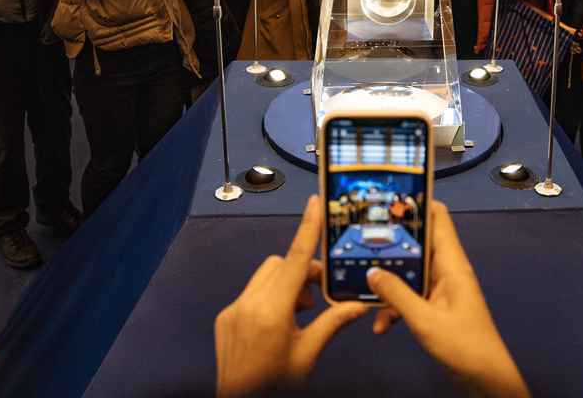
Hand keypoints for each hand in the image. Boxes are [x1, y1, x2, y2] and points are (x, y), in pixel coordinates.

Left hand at [215, 196, 367, 396]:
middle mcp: (249, 304)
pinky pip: (251, 293)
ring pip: (265, 276)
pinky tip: (278, 324)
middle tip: (316, 298)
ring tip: (298, 313)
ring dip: (285, 285)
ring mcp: (233, 310)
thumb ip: (332, 324)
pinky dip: (268, 298)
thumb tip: (358, 304)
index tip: (314, 203)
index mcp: (273, 312)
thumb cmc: (275, 387)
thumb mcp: (308, 356)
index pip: (296, 260)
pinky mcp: (225, 317)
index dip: (307, 229)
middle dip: (301, 272)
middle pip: (280, 265)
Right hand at [368, 202, 529, 397]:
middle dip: (390, 244)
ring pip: (409, 273)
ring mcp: (441, 289)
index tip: (386, 199)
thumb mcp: (425, 320)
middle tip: (359, 240)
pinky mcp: (436, 307)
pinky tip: (381, 325)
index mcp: (452, 264)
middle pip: (417, 244)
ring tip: (363, 287)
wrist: (485, 379)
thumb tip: (371, 271)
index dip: (416, 203)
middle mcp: (447, 270)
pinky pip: (411, 297)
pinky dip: (395, 307)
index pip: (438, 218)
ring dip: (389, 282)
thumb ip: (397, 295)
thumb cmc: (464, 345)